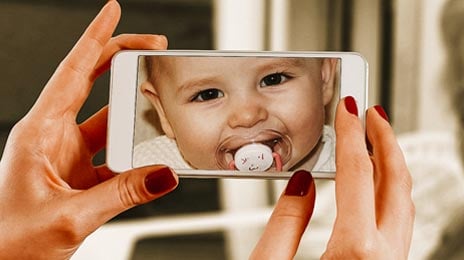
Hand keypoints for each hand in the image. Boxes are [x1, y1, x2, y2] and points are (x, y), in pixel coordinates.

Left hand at [0, 1, 176, 258]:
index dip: (95, 39)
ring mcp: (64, 158)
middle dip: (122, 61)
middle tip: (155, 45)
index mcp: (39, 133)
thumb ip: (123, 194)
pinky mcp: (77, 178)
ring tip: (164, 101)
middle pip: (92, 85)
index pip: (72, 73)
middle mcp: (51, 138)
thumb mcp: (70, 218)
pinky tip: (154, 158)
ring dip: (134, 113)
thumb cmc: (9, 243)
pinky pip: (114, 156)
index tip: (112, 11)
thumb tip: (164, 174)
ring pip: (108, 122)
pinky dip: (136, 155)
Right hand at [250, 97, 414, 258]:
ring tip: (377, 141)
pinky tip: (379, 183)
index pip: (358, 174)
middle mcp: (385, 255)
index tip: (348, 109)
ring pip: (405, 201)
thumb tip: (300, 186)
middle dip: (385, 140)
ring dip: (392, 165)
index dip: (351, 134)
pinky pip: (401, 220)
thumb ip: (285, 225)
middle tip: (372, 114)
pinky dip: (392, 191)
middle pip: (396, 181)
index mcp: (356, 249)